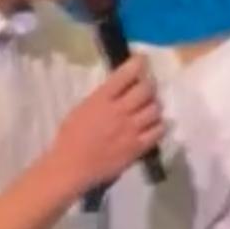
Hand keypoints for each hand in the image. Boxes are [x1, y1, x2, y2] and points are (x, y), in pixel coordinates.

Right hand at [52, 55, 164, 193]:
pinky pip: (158, 131)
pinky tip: (154, 126)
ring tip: (150, 108)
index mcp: (101, 99)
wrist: (71, 168)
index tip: (143, 60)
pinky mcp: (137, 147)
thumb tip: (120, 86)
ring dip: (154, 106)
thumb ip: (102, 97)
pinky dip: (159, 125)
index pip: (125, 74)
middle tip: (147, 89)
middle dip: (149, 86)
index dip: (138, 63)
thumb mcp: (82, 108)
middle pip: (147, 89)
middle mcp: (119, 111)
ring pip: (155, 108)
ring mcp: (130, 129)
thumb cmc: (70, 138)